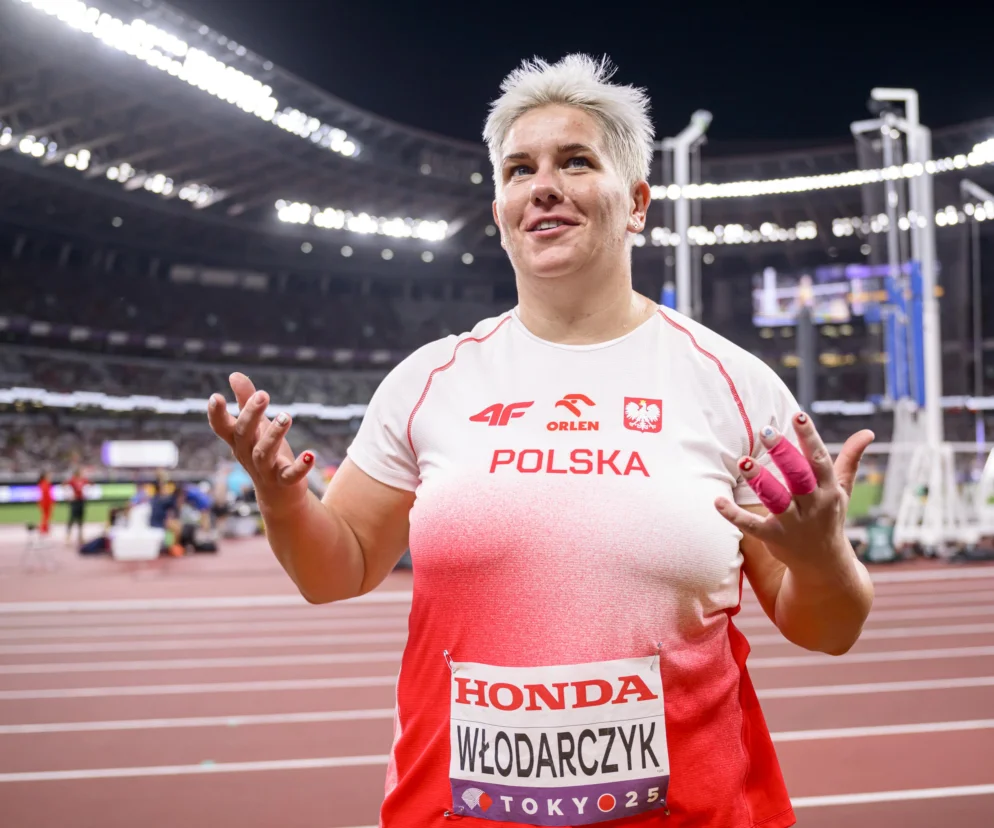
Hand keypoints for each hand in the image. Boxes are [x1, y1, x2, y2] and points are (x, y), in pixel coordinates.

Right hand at [207, 372, 313, 510]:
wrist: (278, 495)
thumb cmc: (264, 453)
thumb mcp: (256, 427)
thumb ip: (245, 401)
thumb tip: (234, 374)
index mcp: (239, 441)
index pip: (222, 427)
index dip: (216, 414)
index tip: (216, 396)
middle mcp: (248, 454)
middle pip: (244, 434)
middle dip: (251, 415)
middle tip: (263, 394)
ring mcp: (265, 469)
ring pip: (264, 452)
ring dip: (274, 435)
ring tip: (286, 416)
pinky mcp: (285, 481)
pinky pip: (291, 475)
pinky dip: (301, 466)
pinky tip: (311, 455)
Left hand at [714, 412, 874, 572]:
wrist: (824, 565)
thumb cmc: (830, 518)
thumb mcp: (843, 490)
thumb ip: (850, 460)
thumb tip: (869, 432)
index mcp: (829, 490)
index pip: (819, 460)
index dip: (810, 438)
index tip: (798, 416)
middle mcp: (813, 505)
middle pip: (798, 477)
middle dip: (783, 454)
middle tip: (766, 431)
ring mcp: (793, 523)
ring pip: (775, 499)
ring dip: (759, 480)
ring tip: (742, 460)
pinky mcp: (773, 538)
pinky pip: (751, 526)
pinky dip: (734, 515)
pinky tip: (717, 501)